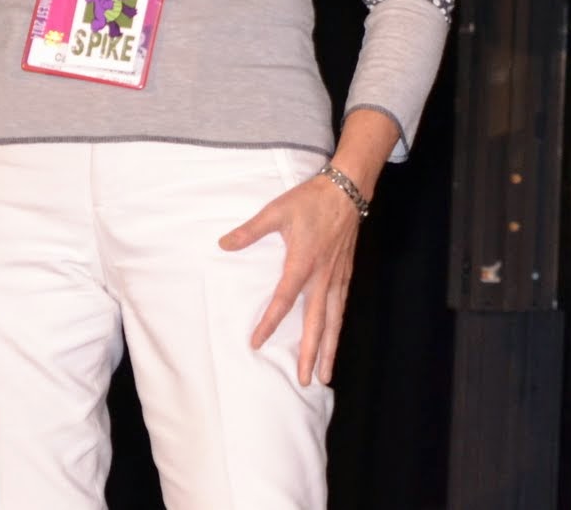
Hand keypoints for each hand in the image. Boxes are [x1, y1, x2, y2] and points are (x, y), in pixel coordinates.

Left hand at [219, 172, 360, 385]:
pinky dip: (338, 327)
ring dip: (329, 348)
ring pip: (333, 320)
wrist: (347, 189)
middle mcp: (322, 276)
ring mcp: (336, 276)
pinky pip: (341, 306)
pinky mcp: (345, 272)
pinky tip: (335, 337)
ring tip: (326, 374)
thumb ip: (250, 231)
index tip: (256, 343)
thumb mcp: (276, 211)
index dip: (269, 323)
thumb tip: (223, 244)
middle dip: (312, 353)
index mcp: (302, 263)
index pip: (284, 301)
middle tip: (307, 380)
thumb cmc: (311, 200)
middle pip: (317, 323)